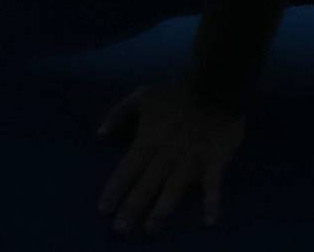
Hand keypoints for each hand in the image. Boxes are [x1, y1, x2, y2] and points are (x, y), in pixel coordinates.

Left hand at [97, 81, 246, 236]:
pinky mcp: (215, 161)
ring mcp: (191, 160)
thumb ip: (118, 113)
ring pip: (174, 189)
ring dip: (162, 211)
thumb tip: (99, 134)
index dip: (114, 189)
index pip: (127, 170)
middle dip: (132, 208)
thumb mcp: (142, 95)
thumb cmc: (177, 92)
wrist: (214, 83)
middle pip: (146, 185)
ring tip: (151, 229)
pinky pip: (214, 185)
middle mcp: (167, 155)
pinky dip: (212, 202)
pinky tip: (209, 221)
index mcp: (149, 140)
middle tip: (120, 229)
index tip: (103, 210)